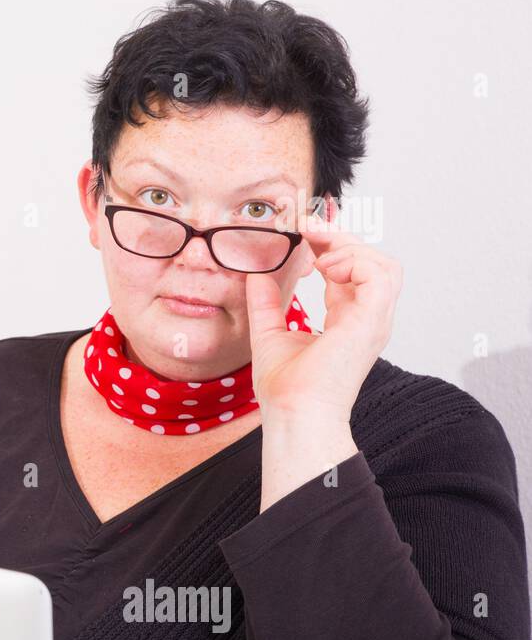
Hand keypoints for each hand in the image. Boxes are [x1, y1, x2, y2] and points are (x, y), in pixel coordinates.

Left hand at [244, 213, 402, 419]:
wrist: (292, 413)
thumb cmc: (285, 389)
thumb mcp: (269, 332)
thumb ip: (266, 301)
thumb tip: (256, 272)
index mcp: (348, 320)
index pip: (351, 272)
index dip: (330, 246)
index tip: (303, 232)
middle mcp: (366, 319)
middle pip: (371, 261)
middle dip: (339, 238)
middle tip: (306, 226)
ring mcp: (373, 321)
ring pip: (384, 264)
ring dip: (350, 248)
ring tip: (317, 255)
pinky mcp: (372, 321)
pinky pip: (380, 274)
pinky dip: (354, 261)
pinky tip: (325, 267)